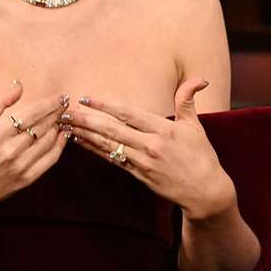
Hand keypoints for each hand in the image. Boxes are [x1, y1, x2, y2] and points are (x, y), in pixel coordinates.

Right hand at [0, 81, 69, 218]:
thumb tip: (19, 87)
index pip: (32, 113)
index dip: (50, 104)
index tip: (60, 97)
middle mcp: (11, 149)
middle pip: (44, 126)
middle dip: (58, 113)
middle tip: (66, 104)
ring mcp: (20, 166)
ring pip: (49, 141)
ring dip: (59, 127)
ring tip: (63, 117)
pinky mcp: (26, 179)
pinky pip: (50, 160)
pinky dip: (59, 146)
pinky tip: (62, 136)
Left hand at [66, 78, 234, 219]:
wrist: (204, 191)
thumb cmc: (202, 157)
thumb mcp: (196, 127)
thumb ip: (188, 101)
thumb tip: (200, 79)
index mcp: (164, 129)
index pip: (129, 114)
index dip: (106, 105)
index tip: (87, 97)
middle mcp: (151, 145)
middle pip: (112, 130)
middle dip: (87, 119)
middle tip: (65, 111)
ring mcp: (142, 162)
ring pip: (108, 145)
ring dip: (85, 134)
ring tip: (66, 125)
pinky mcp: (138, 174)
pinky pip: (112, 160)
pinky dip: (95, 150)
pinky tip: (81, 142)